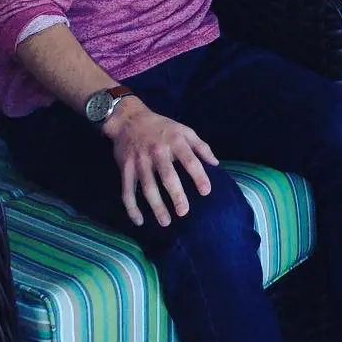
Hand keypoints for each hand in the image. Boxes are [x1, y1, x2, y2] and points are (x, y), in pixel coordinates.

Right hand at [102, 98, 218, 227]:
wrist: (129, 119)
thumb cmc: (162, 127)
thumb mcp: (184, 130)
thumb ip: (201, 146)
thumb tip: (216, 164)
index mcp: (175, 141)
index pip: (190, 160)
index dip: (199, 176)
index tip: (206, 192)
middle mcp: (158, 151)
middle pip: (168, 176)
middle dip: (176, 195)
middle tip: (184, 212)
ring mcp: (140, 160)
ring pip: (148, 187)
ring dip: (156, 206)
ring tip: (165, 222)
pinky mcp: (125, 168)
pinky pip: (127, 191)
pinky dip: (132, 207)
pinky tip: (139, 221)